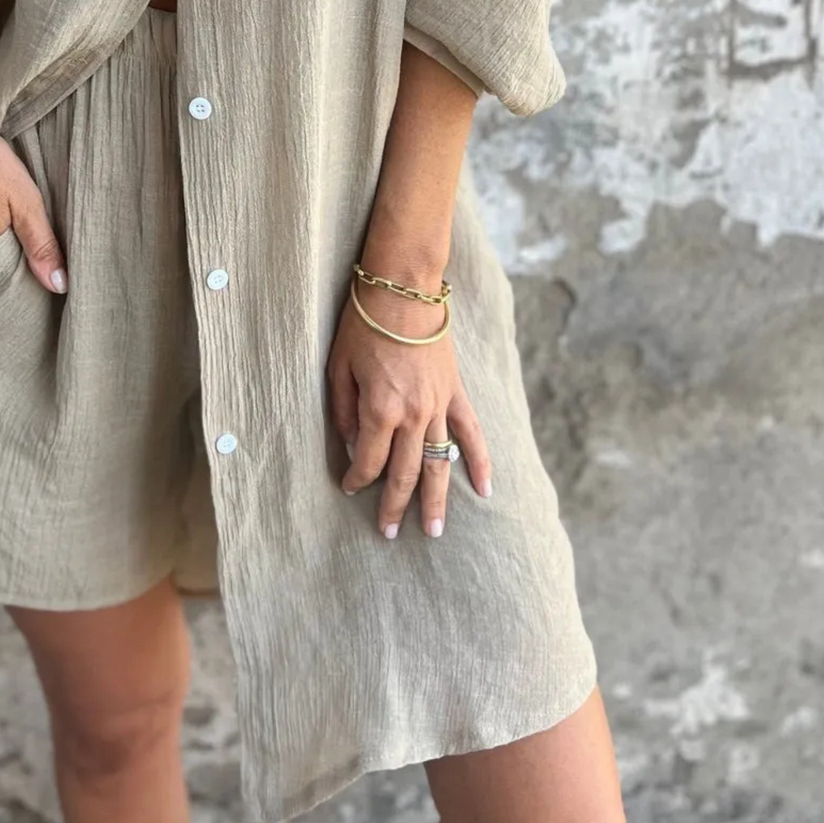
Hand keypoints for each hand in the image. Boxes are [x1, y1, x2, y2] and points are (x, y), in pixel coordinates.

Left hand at [327, 270, 491, 539]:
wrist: (403, 288)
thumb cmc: (362, 324)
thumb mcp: (338, 368)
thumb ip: (344, 412)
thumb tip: (353, 446)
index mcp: (380, 410)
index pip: (369, 461)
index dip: (357, 480)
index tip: (349, 489)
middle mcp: (413, 415)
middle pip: (404, 473)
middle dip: (394, 506)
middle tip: (389, 534)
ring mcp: (440, 405)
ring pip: (438, 462)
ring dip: (436, 499)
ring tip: (435, 531)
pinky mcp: (455, 392)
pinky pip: (472, 433)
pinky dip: (480, 462)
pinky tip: (484, 489)